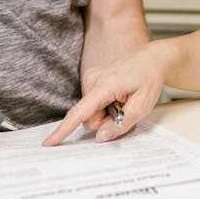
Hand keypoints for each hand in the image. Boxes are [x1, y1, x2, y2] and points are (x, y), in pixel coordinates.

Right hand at [42, 44, 166, 145]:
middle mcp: (93, 79)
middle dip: (106, 122)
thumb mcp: (143, 105)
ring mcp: (90, 79)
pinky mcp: (91, 81)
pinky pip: (93, 105)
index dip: (64, 130)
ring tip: (123, 101)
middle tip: (126, 109)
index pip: (81, 112)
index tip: (49, 142)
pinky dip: (105, 107)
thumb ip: (122, 124)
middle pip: (89, 119)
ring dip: (107, 114)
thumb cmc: (148, 78)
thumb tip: (100, 137)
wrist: (151, 58)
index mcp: (105, 85)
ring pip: (91, 113)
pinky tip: (118, 97)